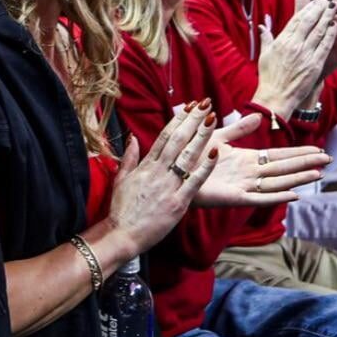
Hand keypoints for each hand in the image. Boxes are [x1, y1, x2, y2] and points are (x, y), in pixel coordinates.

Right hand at [107, 100, 218, 257]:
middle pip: (177, 140)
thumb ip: (129, 157)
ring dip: (201, 136)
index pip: (164, 136)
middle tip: (205, 103)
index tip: (189, 106)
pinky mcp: (178, 203)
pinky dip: (205, 166)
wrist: (122, 233)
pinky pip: (194, 181)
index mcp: (145, 165)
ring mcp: (168, 186)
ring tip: (213, 119)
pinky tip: (216, 153)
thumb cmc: (121, 208)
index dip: (178, 120)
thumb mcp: (121, 179)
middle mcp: (157, 171)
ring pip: (187, 156)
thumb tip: (134, 137)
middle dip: (192, 121)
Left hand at [195, 114, 329, 206]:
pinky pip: (260, 198)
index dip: (297, 152)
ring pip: (277, 182)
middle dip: (304, 163)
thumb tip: (259, 115)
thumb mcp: (217, 137)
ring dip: (297, 178)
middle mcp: (249, 173)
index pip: (277, 155)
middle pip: (283, 168)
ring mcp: (244, 186)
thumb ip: (238, 129)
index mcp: (245, 159)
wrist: (174, 172)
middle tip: (327, 159)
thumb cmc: (193, 155)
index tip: (318, 149)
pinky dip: (277, 196)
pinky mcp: (235, 198)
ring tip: (317, 174)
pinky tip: (294, 194)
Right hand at [253, 0, 336, 115]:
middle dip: (319, 9)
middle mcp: (294, 45)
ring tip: (333, 8)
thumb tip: (262, 27)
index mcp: (281, 41)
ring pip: (318, 31)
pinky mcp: (314, 64)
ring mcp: (305, 54)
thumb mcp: (264, 55)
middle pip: (309, 22)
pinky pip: (324, 46)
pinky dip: (330, 35)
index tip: (315, 1)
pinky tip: (334, 26)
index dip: (307, 9)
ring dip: (327, 18)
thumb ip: (266, 39)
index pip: (296, 20)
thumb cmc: (269, 76)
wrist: (276, 96)